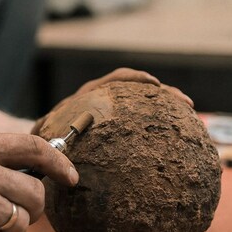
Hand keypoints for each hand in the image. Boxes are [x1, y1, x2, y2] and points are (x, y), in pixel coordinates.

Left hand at [32, 67, 192, 133]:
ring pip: (144, 104)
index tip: (154, 83)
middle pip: (138, 89)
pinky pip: (142, 122)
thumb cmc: (42, 143)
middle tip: (186, 102)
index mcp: (87, 99)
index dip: (133, 79)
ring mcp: (114, 113)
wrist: (43, 147)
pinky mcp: (119, 126)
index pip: (113, 81)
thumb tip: (58, 153)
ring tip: (189, 116)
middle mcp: (104, 102)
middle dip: (164, 92)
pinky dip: (159, 125)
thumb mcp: (44, 139)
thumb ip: (49, 138)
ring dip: (167, 107)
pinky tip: (177, 141)